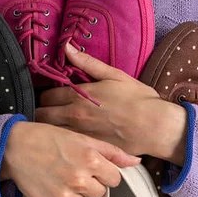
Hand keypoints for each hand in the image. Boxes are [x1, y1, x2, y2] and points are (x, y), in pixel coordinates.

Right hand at [1, 121, 139, 196]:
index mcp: (90, 160)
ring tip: (59, 173)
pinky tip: (52, 184)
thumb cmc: (45, 138)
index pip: (115, 179)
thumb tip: (135, 161)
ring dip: (76, 191)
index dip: (104, 172)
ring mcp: (64, 196)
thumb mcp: (81, 138)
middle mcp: (79, 180)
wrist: (13, 148)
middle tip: (73, 168)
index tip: (92, 165)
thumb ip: (111, 151)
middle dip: (91, 182)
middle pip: (100, 192)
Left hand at [35, 43, 188, 164]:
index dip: (47, 96)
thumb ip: (87, 63)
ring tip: (55, 127)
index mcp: (79, 96)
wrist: (155, 127)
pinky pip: (67, 146)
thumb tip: (67, 47)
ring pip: (51, 132)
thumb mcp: (114, 75)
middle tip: (49, 113)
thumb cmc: (138, 99)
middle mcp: (74, 116)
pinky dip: (63, 142)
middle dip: (42, 113)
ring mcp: (80, 135)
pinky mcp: (88, 150)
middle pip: (42, 116)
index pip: (47, 96)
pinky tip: (68, 141)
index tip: (52, 98)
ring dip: (49, 128)